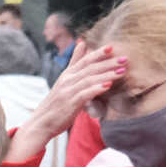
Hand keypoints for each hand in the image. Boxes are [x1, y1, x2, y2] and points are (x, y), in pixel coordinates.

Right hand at [7, 41, 122, 160]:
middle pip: (90, 68)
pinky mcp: (69, 104)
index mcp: (67, 75)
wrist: (40, 124)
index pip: (84, 60)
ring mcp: (67, 92)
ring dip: (106, 75)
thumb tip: (82, 43)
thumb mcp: (64, 80)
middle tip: (125, 59)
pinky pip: (84, 94)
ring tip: (122, 72)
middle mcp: (67, 81)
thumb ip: (74, 62)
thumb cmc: (55, 103)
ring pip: (89, 80)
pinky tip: (108, 86)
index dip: (98, 53)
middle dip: (108, 63)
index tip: (112, 47)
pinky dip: (96, 89)